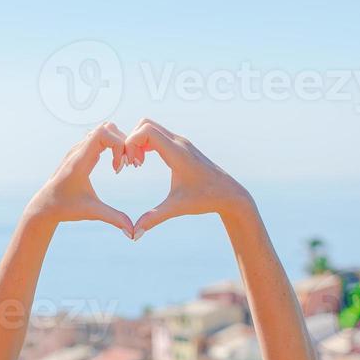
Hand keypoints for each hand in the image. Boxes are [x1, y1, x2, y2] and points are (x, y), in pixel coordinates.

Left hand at [27, 123, 133, 237]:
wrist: (45, 206)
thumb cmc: (66, 208)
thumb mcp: (92, 212)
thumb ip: (113, 218)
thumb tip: (132, 232)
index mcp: (79, 161)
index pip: (103, 134)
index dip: (119, 145)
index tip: (121, 167)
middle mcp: (78, 150)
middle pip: (107, 128)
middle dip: (123, 143)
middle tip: (126, 165)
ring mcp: (79, 149)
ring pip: (105, 130)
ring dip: (119, 143)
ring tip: (121, 166)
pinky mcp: (82, 152)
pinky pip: (101, 138)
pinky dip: (113, 146)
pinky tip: (116, 166)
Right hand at [123, 119, 250, 238]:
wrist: (229, 194)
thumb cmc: (205, 199)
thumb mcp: (177, 208)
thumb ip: (154, 218)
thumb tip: (134, 235)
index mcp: (177, 153)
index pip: (146, 130)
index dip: (131, 143)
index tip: (130, 165)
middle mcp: (179, 142)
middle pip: (146, 123)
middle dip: (131, 140)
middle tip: (131, 163)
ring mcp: (181, 142)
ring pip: (151, 127)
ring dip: (138, 141)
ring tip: (137, 164)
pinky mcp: (182, 146)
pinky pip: (158, 135)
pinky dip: (146, 143)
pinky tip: (144, 162)